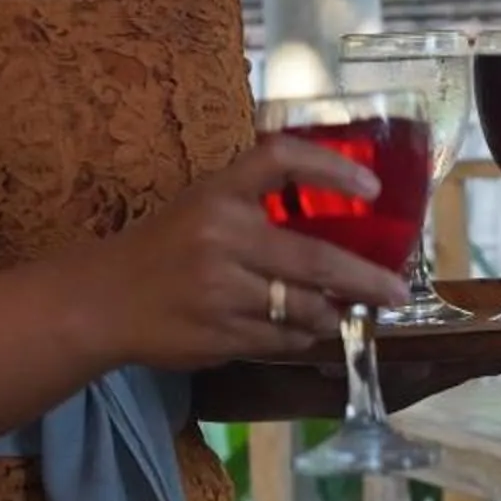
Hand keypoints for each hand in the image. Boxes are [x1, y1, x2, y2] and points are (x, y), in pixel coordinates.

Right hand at [61, 140, 409, 371]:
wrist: (102, 300)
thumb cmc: (164, 246)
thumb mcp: (203, 205)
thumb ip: (258, 205)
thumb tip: (342, 218)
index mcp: (218, 195)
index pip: (280, 159)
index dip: (331, 168)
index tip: (373, 187)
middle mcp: (221, 240)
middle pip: (315, 261)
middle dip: (366, 280)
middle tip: (398, 290)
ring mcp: (220, 294)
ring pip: (303, 309)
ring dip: (333, 314)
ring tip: (347, 311)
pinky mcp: (219, 337)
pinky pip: (281, 341)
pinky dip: (301, 336)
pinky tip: (305, 330)